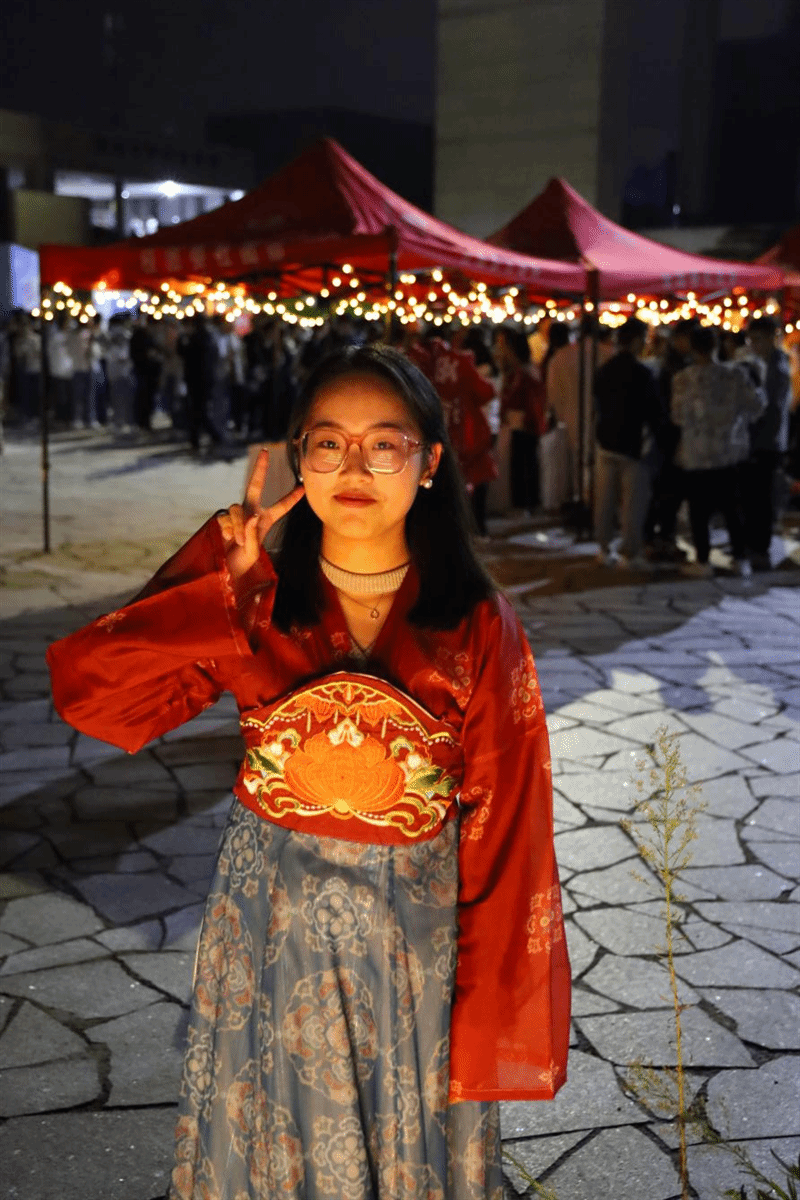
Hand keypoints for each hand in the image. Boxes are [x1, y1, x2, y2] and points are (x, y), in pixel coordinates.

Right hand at [217, 448, 303, 581]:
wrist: (227, 568)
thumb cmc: (245, 560)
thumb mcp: (254, 550)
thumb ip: (252, 533)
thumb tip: (250, 516)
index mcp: (266, 519)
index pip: (281, 506)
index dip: (291, 497)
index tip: (303, 487)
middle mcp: (251, 511)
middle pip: (254, 485)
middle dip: (259, 468)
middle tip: (265, 451)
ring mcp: (236, 514)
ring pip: (236, 508)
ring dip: (238, 525)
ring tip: (238, 541)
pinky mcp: (223, 517)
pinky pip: (225, 517)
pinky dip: (227, 529)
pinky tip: (227, 538)